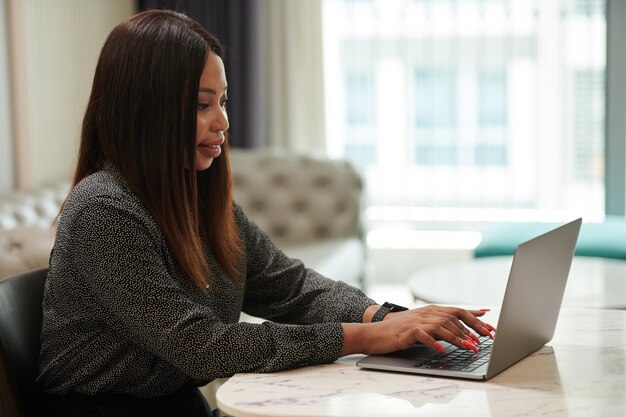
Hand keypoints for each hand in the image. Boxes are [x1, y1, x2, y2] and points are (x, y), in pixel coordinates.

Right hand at [342, 305, 494, 355]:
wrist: (375, 332)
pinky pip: (423, 335)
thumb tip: (467, 322)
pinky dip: (434, 342)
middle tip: (483, 342)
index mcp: (432, 310)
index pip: (459, 311)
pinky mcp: (407, 331)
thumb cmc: (401, 330)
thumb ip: (444, 321)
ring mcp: (417, 321)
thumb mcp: (425, 323)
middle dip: (471, 330)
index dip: (476, 320)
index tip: (491, 330)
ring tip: (468, 348)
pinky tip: (442, 350)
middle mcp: (426, 313)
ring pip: (441, 326)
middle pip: (453, 318)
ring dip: (457, 337)